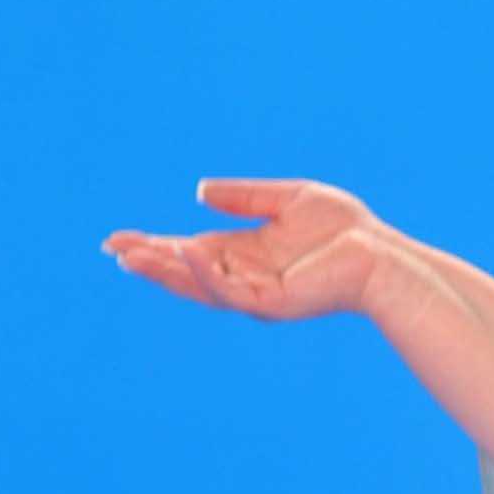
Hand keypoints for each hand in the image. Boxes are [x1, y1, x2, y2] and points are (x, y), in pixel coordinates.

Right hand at [102, 178, 395, 321]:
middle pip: (185, 270)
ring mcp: (255, 293)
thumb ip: (245, 197)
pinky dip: (203, 273)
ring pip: (198, 285)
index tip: (118, 238)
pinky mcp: (270, 302)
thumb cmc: (344, 229)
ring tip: (130, 256)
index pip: (190, 250)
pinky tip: (183, 252)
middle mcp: (244, 275)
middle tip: (112, 248)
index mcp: (245, 252)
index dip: (155, 244)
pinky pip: (228, 289)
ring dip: (164, 270)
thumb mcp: (287, 199)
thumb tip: (199, 190)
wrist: (381, 254)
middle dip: (149, 260)